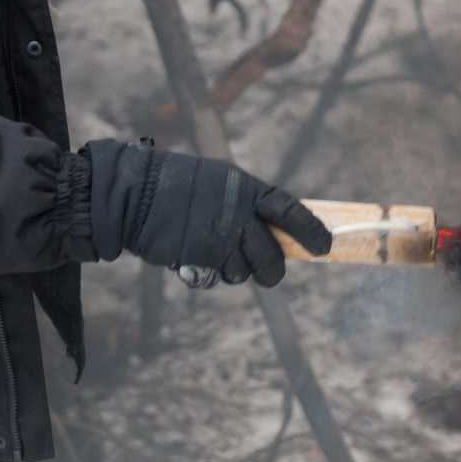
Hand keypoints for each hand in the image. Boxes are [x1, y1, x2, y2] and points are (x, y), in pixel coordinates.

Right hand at [81, 139, 330, 287]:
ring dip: (232, 269)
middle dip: (272, 269)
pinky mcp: (198, 261)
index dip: (311, 231)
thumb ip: (248, 204)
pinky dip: (205, 274)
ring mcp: (219, 241)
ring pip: (242, 273)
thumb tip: (275, 228)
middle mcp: (238, 217)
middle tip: (268, 270)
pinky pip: (213, 279)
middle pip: (272, 258)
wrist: (135, 194)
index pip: (290, 211)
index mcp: (247, 190)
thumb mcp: (221, 182)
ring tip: (211, 249)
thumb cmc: (178, 185)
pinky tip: (191, 255)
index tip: (325, 246)